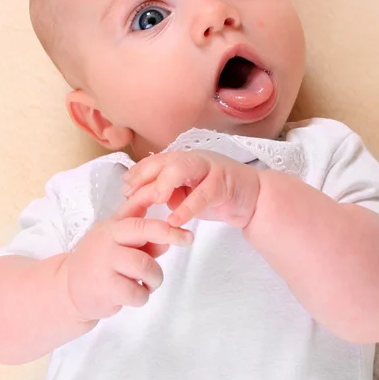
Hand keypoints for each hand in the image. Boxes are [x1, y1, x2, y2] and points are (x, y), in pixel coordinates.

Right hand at [63, 191, 192, 321]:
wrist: (68, 289)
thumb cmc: (100, 262)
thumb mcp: (119, 243)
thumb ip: (143, 239)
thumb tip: (168, 241)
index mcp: (113, 225)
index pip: (135, 207)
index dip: (154, 199)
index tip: (175, 203)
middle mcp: (108, 239)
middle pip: (143, 230)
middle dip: (170, 233)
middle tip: (188, 239)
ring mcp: (105, 262)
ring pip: (145, 265)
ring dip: (155, 277)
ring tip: (149, 282)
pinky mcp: (105, 287)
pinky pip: (137, 292)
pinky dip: (143, 296)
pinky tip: (135, 294)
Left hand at [121, 150, 259, 228]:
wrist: (254, 199)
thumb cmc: (219, 195)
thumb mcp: (188, 194)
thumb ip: (169, 192)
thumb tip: (145, 197)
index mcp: (185, 160)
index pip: (156, 161)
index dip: (139, 172)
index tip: (124, 187)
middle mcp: (195, 159)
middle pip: (166, 160)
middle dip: (146, 174)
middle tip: (131, 192)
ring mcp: (210, 169)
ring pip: (183, 168)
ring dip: (165, 183)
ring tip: (154, 200)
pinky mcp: (224, 183)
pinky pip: (203, 194)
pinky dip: (187, 207)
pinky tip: (176, 220)